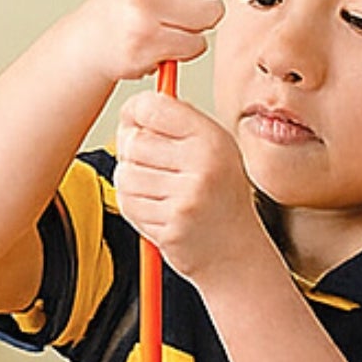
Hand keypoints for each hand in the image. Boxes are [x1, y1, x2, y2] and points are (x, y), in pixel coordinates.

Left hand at [113, 89, 271, 287]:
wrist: (235, 253)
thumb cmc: (220, 198)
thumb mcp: (213, 149)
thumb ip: (178, 125)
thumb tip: (132, 109)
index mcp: (211, 138)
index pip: (153, 108)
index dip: (134, 112)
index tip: (133, 121)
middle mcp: (203, 165)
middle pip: (134, 142)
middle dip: (130, 151)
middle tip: (146, 163)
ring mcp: (186, 198)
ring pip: (126, 175)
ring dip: (131, 183)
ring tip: (155, 190)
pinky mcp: (171, 227)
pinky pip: (130, 205)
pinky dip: (135, 207)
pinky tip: (157, 210)